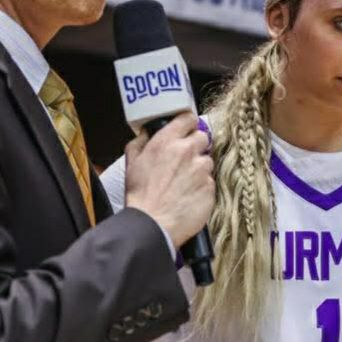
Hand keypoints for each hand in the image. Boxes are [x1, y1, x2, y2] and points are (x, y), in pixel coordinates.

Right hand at [125, 112, 214, 248]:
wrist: (152, 223)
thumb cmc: (140, 196)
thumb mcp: (131, 163)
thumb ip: (140, 142)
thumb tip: (146, 133)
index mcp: (167, 141)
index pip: (188, 118)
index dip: (187, 124)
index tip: (186, 130)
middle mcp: (187, 151)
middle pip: (202, 137)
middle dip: (195, 146)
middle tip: (185, 159)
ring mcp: (201, 169)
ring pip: (207, 161)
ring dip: (199, 168)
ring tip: (184, 182)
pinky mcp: (210, 187)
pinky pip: (210, 181)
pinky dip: (201, 186)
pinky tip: (188, 195)